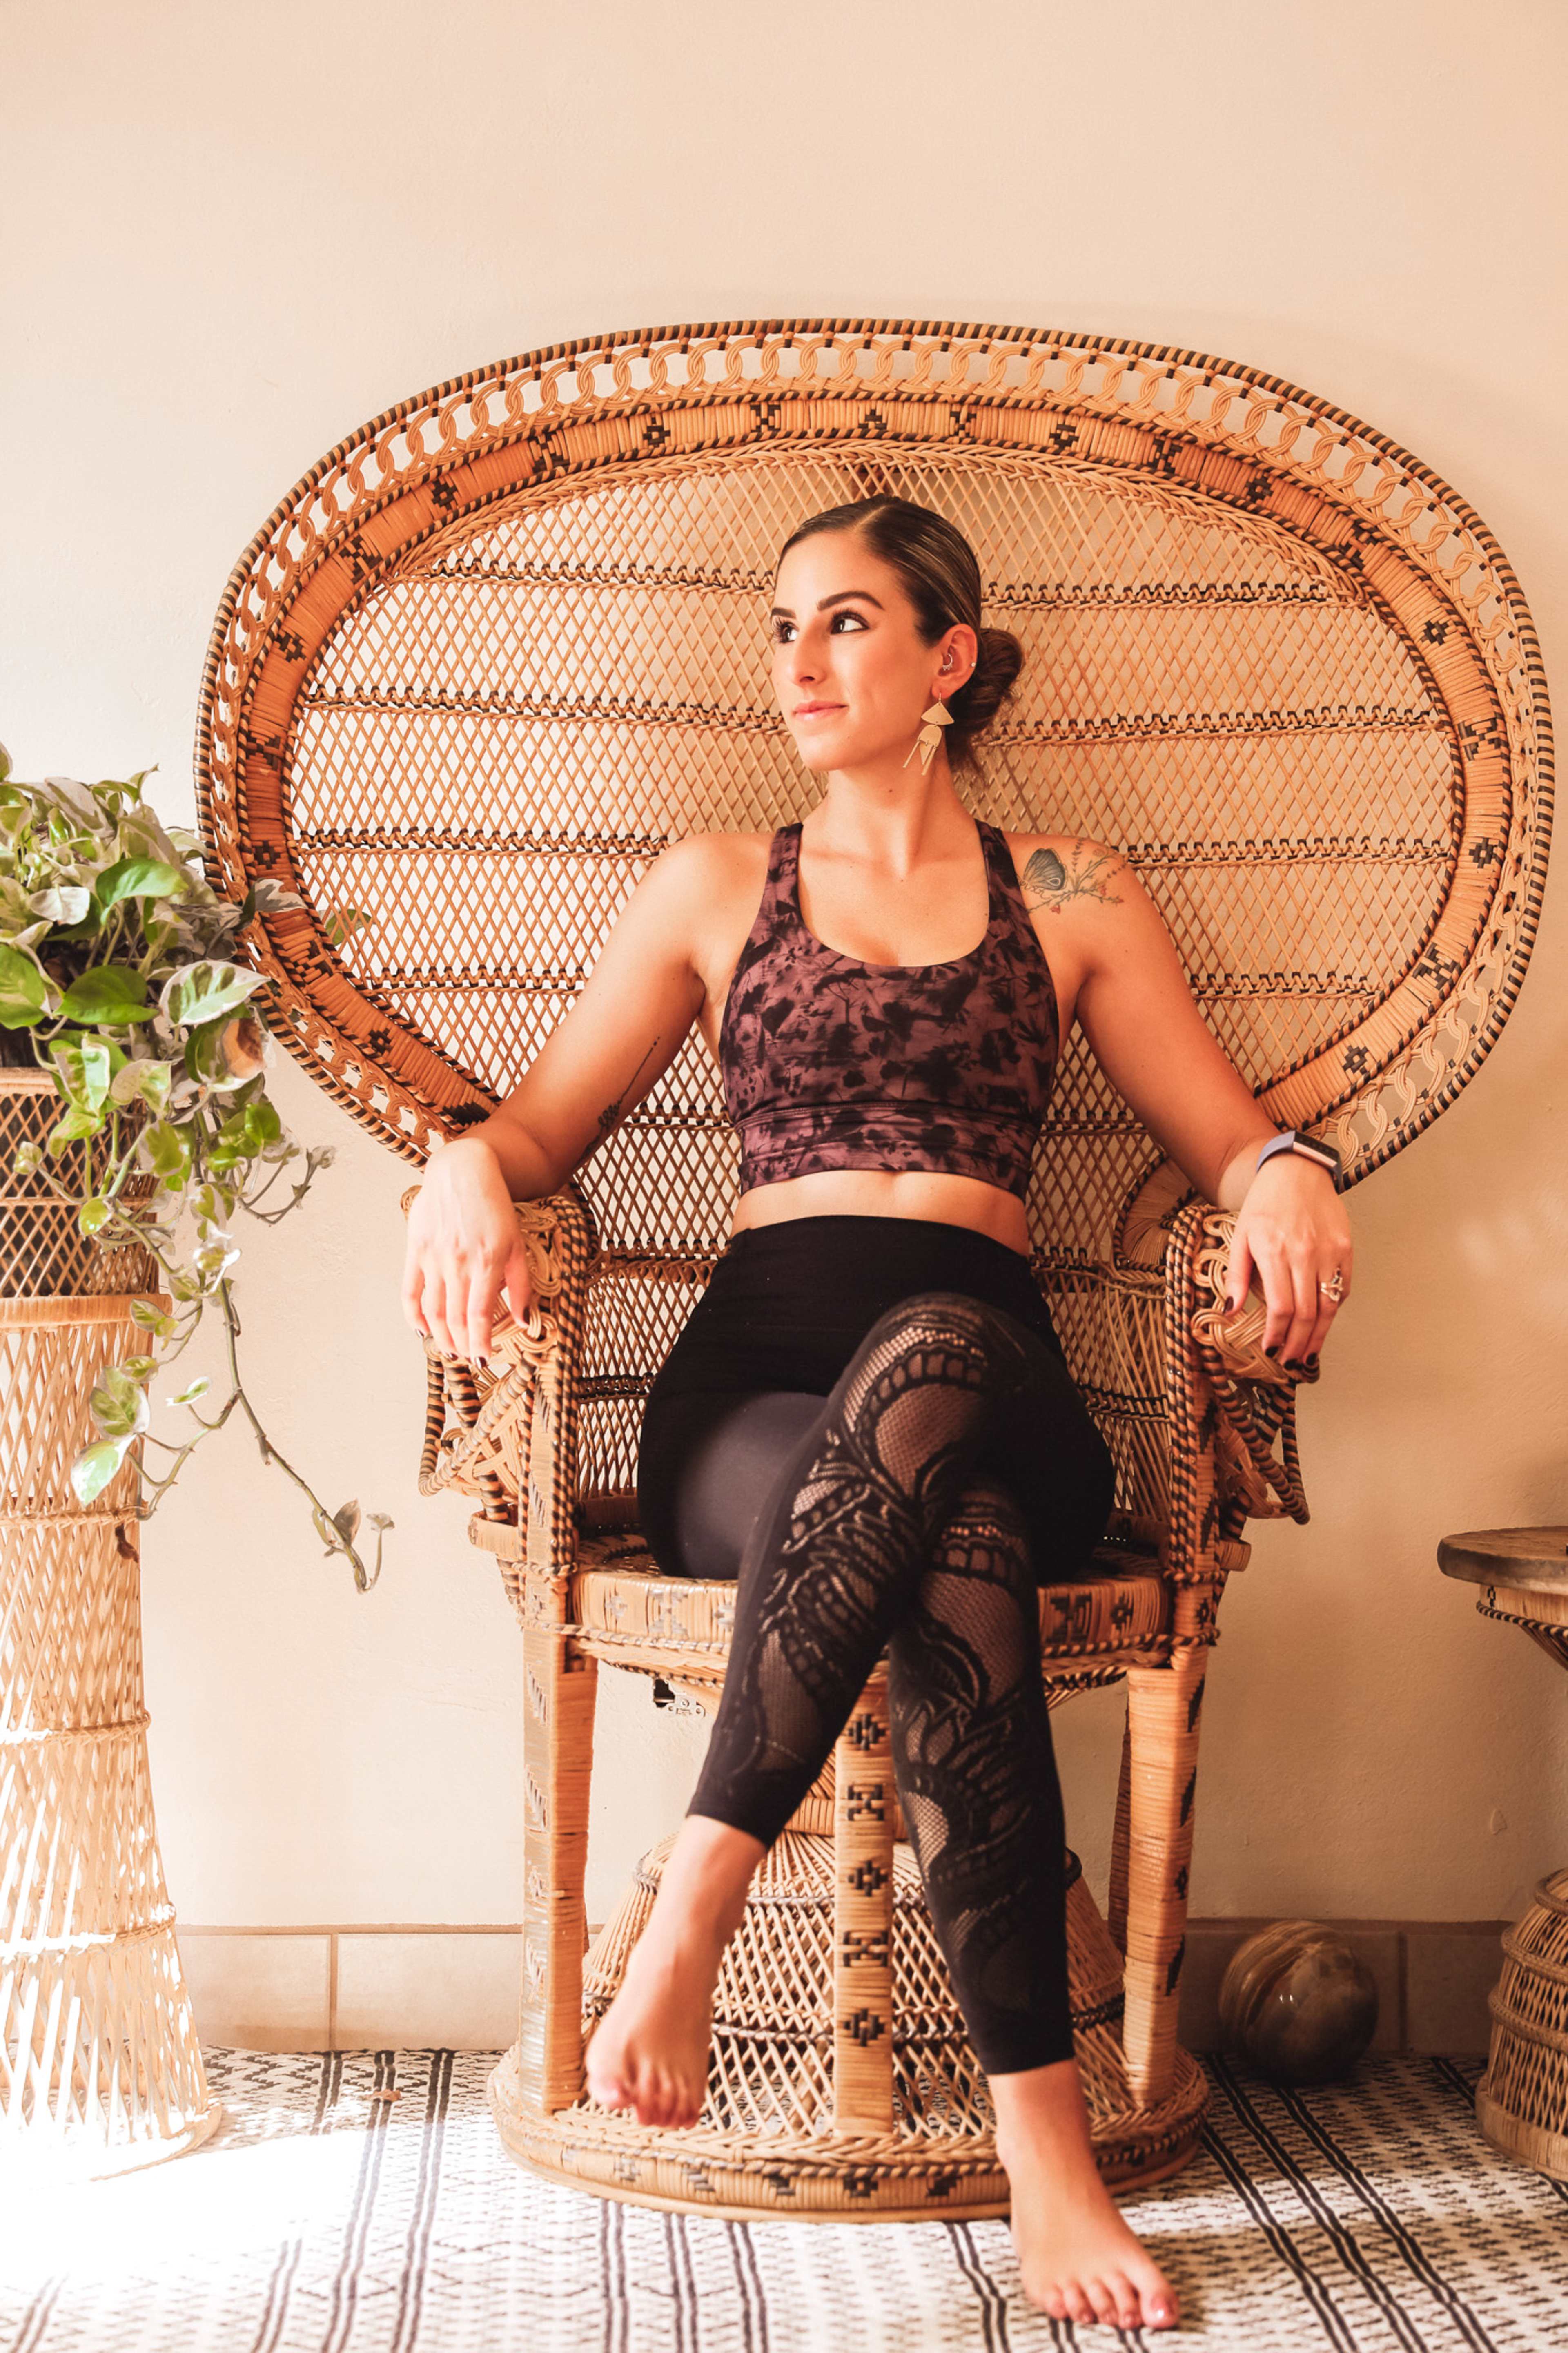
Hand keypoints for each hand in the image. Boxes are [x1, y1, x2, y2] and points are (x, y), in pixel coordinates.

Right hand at [401, 1137, 533, 1363]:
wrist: (463, 1172)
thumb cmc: (494, 1208)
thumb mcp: (517, 1243)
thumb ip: (521, 1284)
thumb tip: (523, 1320)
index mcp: (488, 1261)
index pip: (479, 1315)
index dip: (480, 1342)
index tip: (483, 1359)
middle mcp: (459, 1262)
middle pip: (455, 1317)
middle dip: (461, 1344)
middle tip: (466, 1358)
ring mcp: (434, 1256)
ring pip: (433, 1309)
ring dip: (439, 1335)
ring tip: (449, 1349)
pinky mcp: (416, 1249)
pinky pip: (409, 1289)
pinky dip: (412, 1314)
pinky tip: (420, 1329)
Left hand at [1224, 1153, 1350, 1370]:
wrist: (1297, 1171)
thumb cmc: (1265, 1204)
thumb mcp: (1241, 1236)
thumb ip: (1237, 1276)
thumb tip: (1231, 1311)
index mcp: (1274, 1251)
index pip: (1280, 1307)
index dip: (1277, 1335)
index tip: (1271, 1352)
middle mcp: (1304, 1253)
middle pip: (1306, 1313)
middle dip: (1297, 1344)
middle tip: (1290, 1362)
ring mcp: (1329, 1251)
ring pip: (1328, 1306)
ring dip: (1318, 1336)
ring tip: (1307, 1354)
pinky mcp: (1346, 1248)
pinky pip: (1341, 1289)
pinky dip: (1332, 1310)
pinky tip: (1321, 1323)